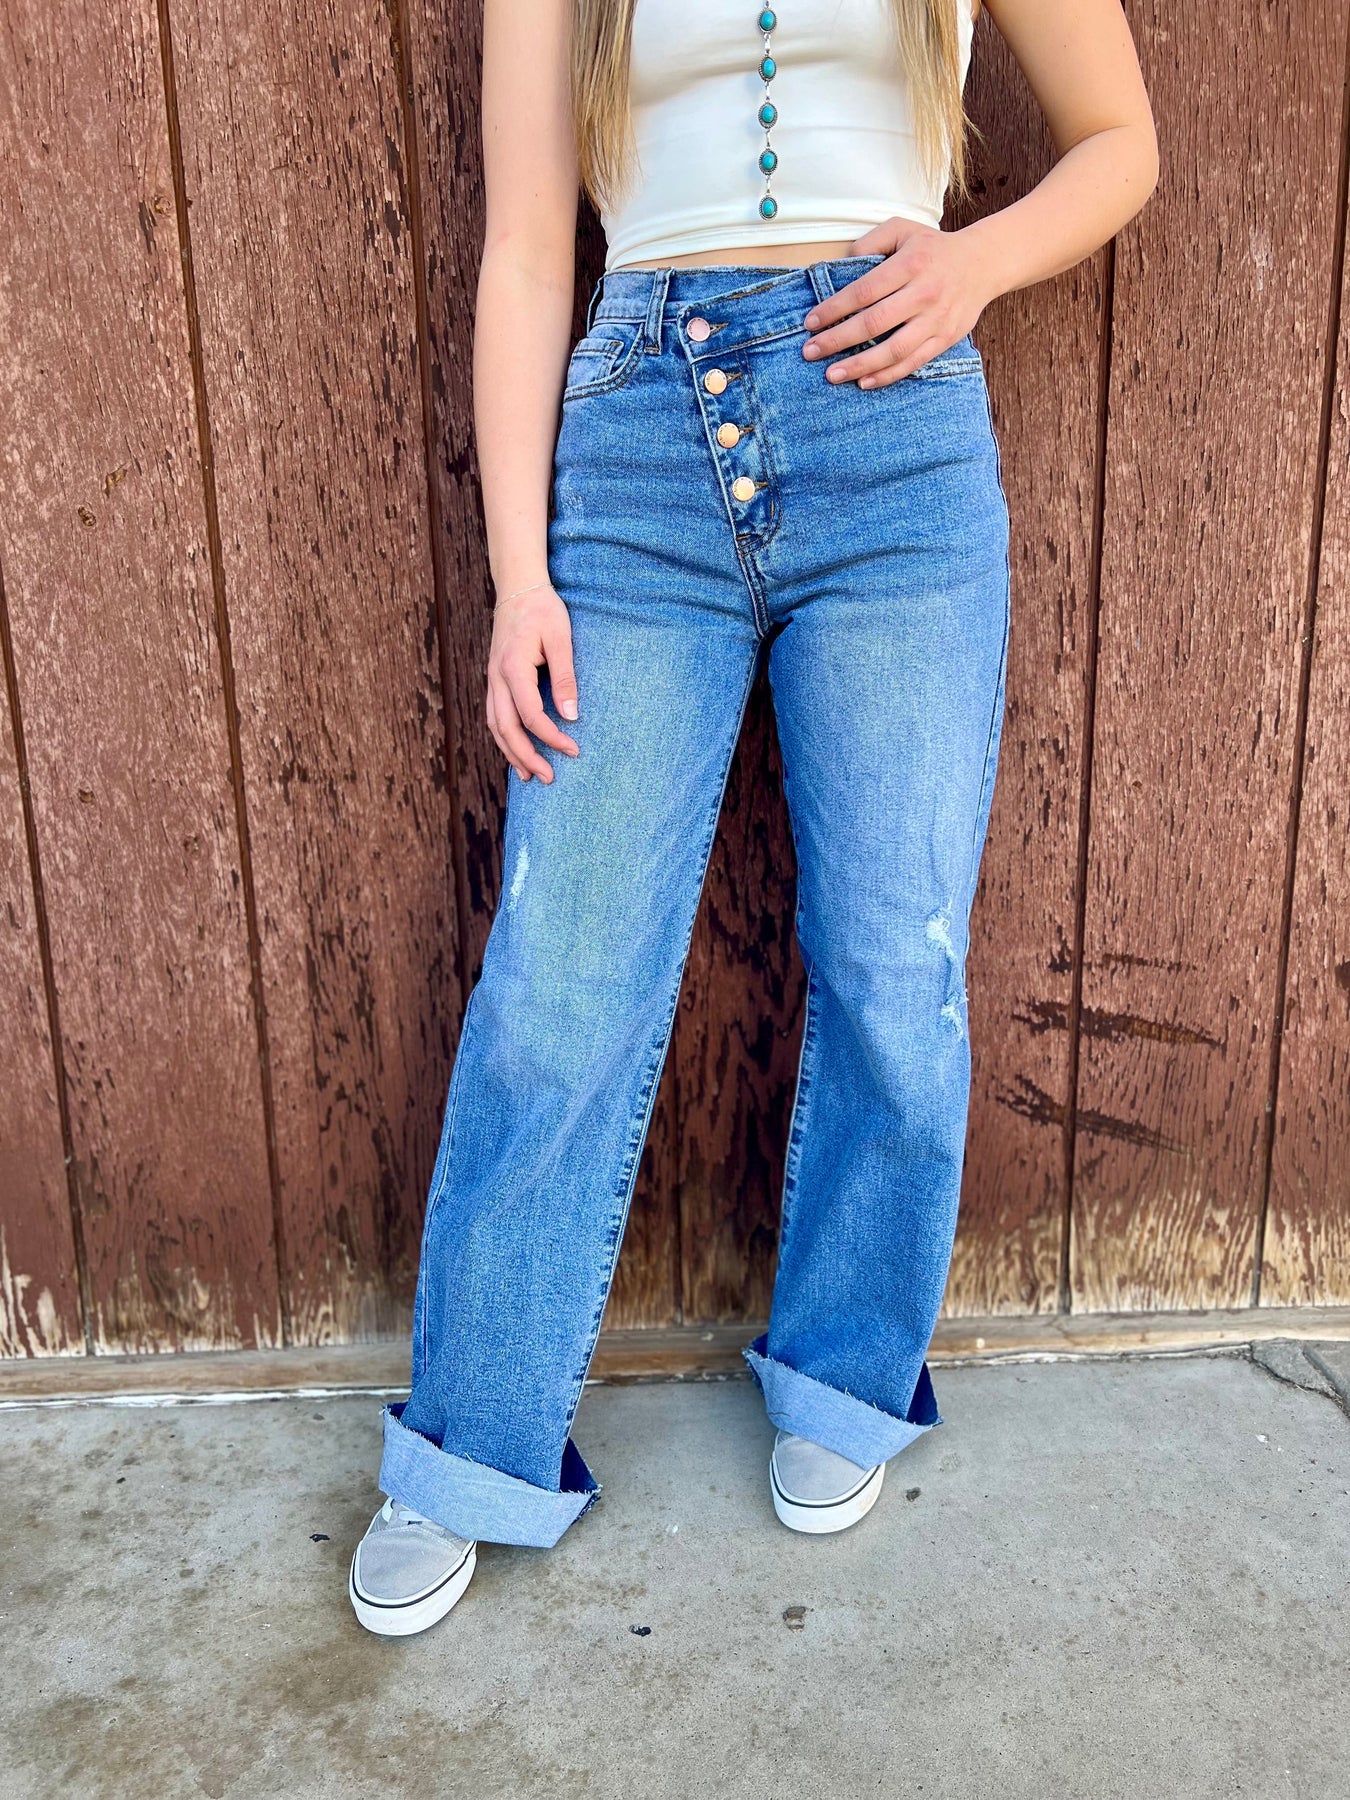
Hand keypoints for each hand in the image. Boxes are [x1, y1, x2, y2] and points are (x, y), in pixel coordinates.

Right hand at [485, 581, 579, 782]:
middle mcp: (496, 677)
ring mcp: (492, 680)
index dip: (551, 736)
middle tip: (549, 778)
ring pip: (495, 726)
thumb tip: (571, 715)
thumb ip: (565, 677)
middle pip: (506, 728)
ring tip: (530, 776)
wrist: (518, 590)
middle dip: (527, 756)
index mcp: (513, 666)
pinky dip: (504, 739)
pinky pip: (495, 716)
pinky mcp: (495, 681)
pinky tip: (518, 753)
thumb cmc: (543, 611)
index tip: (573, 749)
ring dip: (512, 753)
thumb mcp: (561, 638)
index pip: (530, 714)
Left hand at [802, 217, 997, 388]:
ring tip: (832, 374)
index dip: (835, 308)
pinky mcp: (945, 338)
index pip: (864, 291)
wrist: (982, 263)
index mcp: (911, 264)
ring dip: (860, 365)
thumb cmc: (932, 248)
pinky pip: (913, 363)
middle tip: (810, 352)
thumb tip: (842, 265)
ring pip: (894, 349)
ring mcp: (936, 319)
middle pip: (875, 323)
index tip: (810, 322)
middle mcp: (924, 292)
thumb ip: (871, 242)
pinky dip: (887, 375)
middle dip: (838, 340)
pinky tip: (864, 381)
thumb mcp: (903, 230)